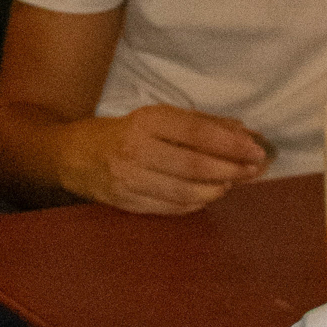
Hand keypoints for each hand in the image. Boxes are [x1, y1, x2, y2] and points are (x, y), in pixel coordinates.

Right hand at [73, 103, 267, 215]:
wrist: (69, 156)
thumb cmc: (120, 133)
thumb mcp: (155, 117)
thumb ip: (200, 124)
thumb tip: (244, 133)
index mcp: (144, 122)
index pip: (195, 132)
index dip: (230, 143)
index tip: (257, 149)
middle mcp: (134, 150)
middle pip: (194, 165)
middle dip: (231, 169)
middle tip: (254, 169)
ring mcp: (129, 181)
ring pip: (185, 192)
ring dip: (217, 189)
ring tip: (232, 183)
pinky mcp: (127, 204)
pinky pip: (172, 208)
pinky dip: (197, 204)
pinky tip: (208, 195)